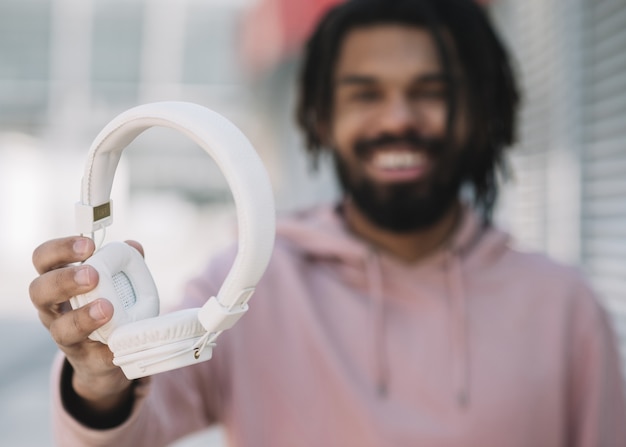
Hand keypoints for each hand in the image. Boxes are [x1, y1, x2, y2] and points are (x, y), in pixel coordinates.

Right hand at [29, 236, 141, 413]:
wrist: (104, 357)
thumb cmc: (103, 307)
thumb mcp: (111, 282)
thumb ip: (122, 262)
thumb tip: (134, 246)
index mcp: (57, 283)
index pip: (43, 259)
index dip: (60, 249)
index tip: (89, 245)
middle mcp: (52, 310)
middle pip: (39, 291)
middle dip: (64, 280)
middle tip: (92, 275)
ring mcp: (66, 338)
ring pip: (60, 329)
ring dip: (82, 317)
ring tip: (106, 308)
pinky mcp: (87, 361)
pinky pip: (95, 357)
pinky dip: (108, 349)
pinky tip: (120, 342)